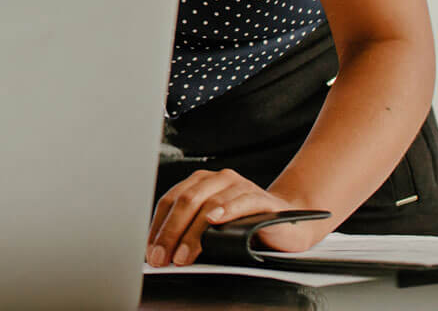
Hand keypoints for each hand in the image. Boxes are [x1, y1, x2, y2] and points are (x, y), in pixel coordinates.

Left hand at [147, 168, 317, 266]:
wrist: (287, 226)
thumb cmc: (246, 227)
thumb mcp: (212, 229)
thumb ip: (190, 231)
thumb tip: (162, 252)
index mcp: (199, 183)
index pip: (170, 201)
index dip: (158, 227)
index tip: (151, 251)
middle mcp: (217, 180)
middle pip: (185, 201)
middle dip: (170, 233)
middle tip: (163, 257)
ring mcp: (239, 185)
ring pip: (208, 203)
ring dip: (192, 233)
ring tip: (184, 254)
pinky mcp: (260, 197)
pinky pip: (240, 201)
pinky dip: (226, 210)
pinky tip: (214, 222)